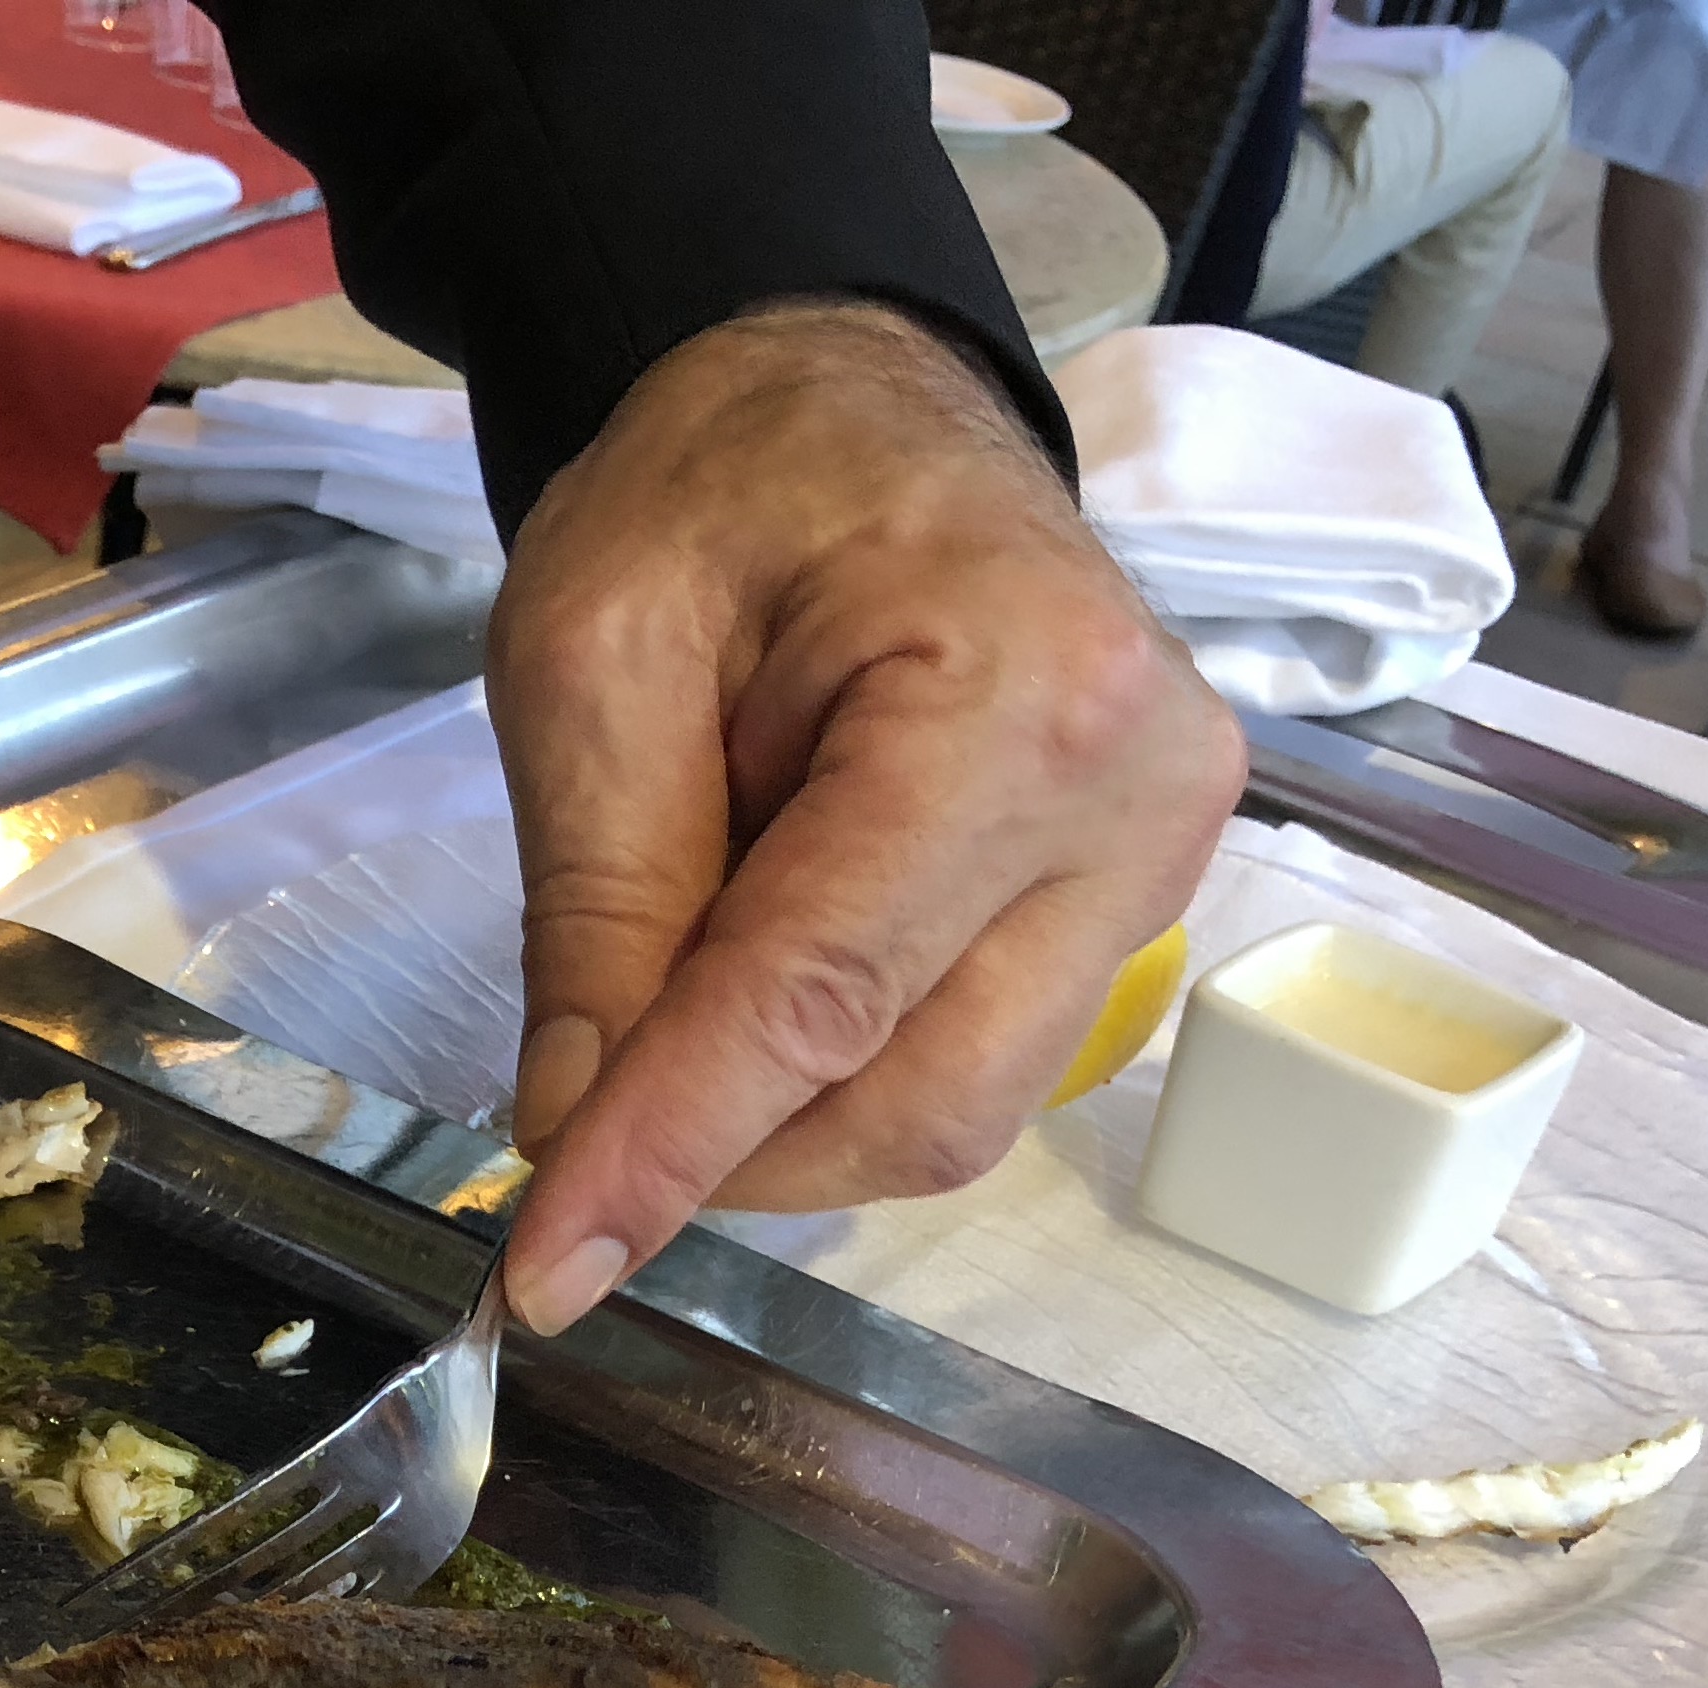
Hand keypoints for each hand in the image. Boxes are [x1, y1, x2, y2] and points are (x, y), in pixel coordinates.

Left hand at [486, 300, 1243, 1332]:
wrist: (848, 401)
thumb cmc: (725, 486)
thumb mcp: (593, 658)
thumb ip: (598, 905)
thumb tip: (574, 1124)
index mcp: (1020, 695)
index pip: (817, 999)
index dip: (670, 1151)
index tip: (551, 1266)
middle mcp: (1135, 793)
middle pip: (914, 1098)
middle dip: (726, 1150)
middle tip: (578, 1105)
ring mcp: (1156, 856)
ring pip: (952, 1110)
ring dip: (780, 1117)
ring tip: (682, 979)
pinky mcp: (1129, 898)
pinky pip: (973, 1058)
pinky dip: (837, 1070)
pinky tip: (761, 978)